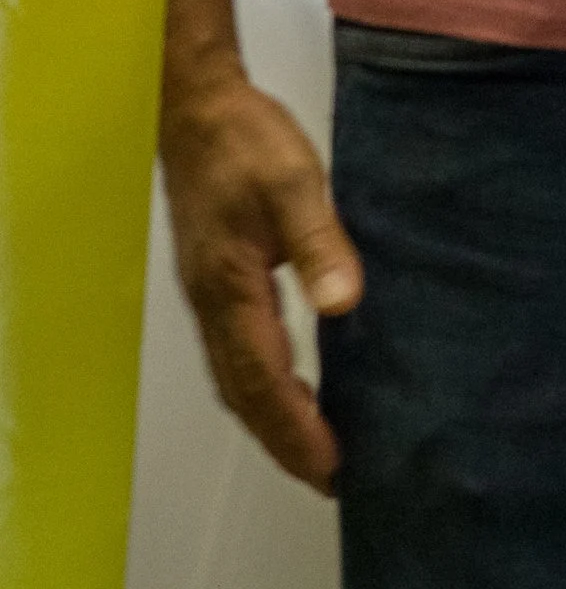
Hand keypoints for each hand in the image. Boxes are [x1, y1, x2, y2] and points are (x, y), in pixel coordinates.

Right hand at [160, 76, 363, 493]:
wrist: (200, 109)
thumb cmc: (247, 141)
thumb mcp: (294, 183)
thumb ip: (319, 242)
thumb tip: (342, 303)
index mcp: (230, 289)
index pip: (263, 379)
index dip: (296, 429)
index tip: (330, 467)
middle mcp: (214, 304)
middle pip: (244, 394)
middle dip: (283, 442)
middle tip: (329, 479)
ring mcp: (210, 295)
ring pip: (236, 379)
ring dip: (272, 419)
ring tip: (316, 450)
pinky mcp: (217, 281)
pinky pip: (238, 353)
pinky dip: (264, 386)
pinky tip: (294, 387)